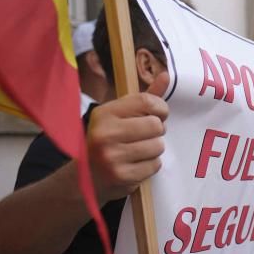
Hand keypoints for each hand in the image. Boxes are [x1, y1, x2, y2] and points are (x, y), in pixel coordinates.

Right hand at [86, 73, 169, 202]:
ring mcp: (113, 156)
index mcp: (104, 113)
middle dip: (157, 131)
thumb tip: (166, 75)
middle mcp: (106, 133)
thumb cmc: (109, 140)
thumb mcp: (121, 115)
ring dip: (154, 149)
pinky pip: (155, 165)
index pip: (147, 102)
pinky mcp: (122, 176)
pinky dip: (151, 165)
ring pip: (158, 146)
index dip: (161, 108)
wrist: (88, 177)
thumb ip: (145, 97)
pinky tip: (136, 164)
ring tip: (140, 150)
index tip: (159, 114)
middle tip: (146, 135)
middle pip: (156, 125)